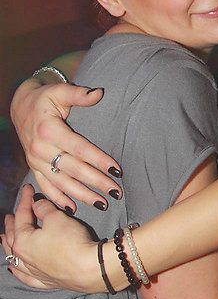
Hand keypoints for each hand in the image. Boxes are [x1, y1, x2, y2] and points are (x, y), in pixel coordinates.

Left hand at [1, 185, 99, 291]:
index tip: (28, 189)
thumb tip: (37, 205)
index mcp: (23, 241)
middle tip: (9, 215)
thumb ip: (44, 209)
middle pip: (13, 237)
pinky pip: (26, 276)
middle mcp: (24, 258)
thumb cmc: (71, 242)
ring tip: (4, 238)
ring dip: (8, 246)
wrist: (89, 268)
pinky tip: (14, 269)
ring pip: (15, 258)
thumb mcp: (57, 217)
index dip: (25, 200)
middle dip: (11, 224)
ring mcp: (35, 271)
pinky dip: (18, 272)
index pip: (22, 215)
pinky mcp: (47, 281)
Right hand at [10, 79, 121, 210]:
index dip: (99, 160)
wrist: (20, 106)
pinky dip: (58, 198)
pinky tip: (73, 208)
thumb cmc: (45, 98)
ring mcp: (35, 161)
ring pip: (61, 182)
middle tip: (116, 192)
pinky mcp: (33, 167)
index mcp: (49, 130)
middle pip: (74, 169)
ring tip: (102, 204)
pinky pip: (45, 186)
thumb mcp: (60, 91)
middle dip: (96, 182)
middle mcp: (40, 148)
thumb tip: (98, 92)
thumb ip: (79, 94)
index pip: (80, 149)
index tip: (116, 170)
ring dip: (82, 195)